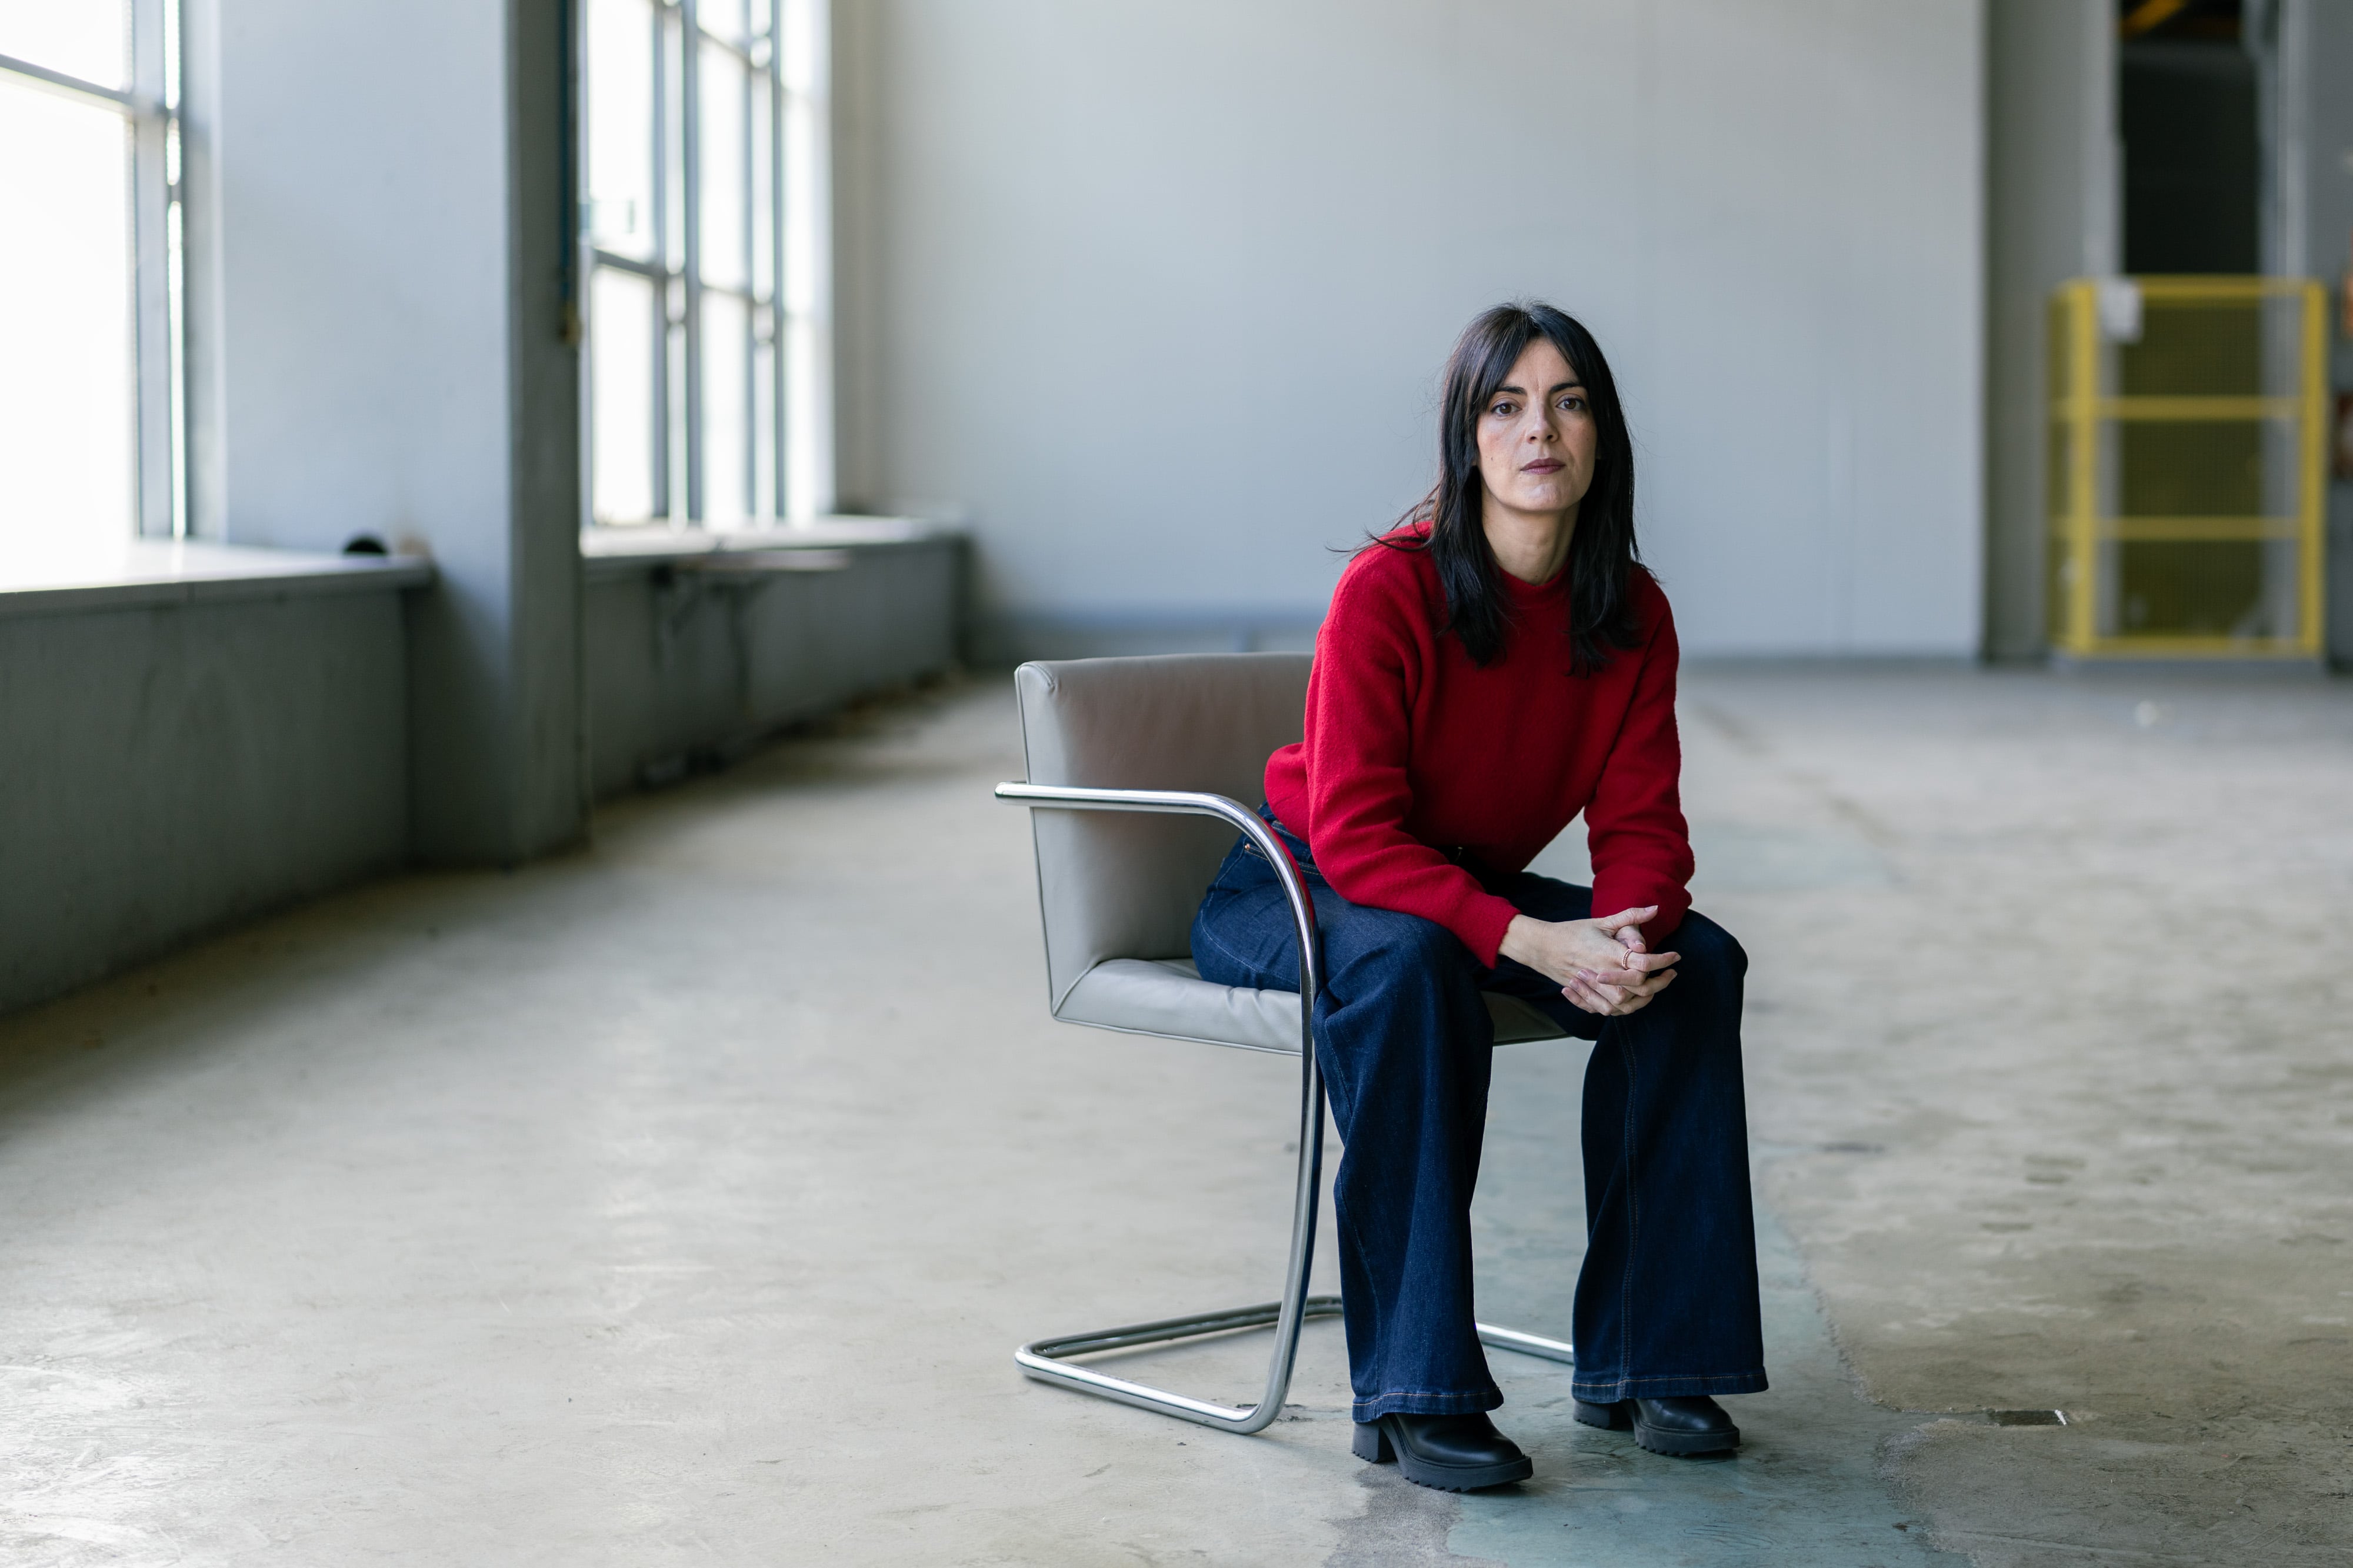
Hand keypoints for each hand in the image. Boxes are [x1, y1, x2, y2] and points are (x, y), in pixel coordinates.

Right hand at [1497, 907, 1678, 1018]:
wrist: (1542, 947)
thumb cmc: (1573, 931)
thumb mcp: (1601, 921)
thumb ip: (1630, 916)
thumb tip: (1654, 908)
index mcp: (1608, 952)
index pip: (1643, 962)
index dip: (1663, 960)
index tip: (1675, 956)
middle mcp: (1602, 972)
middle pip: (1639, 987)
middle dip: (1660, 982)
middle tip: (1670, 974)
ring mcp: (1593, 986)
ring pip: (1626, 1003)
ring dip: (1644, 998)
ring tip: (1654, 987)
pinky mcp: (1585, 995)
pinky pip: (1608, 1009)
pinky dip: (1623, 1007)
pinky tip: (1633, 998)